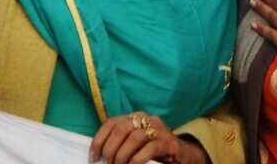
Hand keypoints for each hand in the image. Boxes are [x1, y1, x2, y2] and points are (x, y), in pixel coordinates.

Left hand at [89, 112, 204, 163]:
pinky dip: (138, 158)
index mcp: (135, 117)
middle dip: (110, 148)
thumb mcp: (134, 145)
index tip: (94, 156)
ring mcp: (159, 129)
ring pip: (135, 137)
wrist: (182, 156)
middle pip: (122, 128)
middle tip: (108, 163)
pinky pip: (151, 147)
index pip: (112, 123)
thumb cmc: (153, 152)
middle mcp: (147, 119)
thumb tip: (99, 155)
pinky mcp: (169, 142)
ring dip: (123, 155)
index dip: (99, 140)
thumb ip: (120, 144)